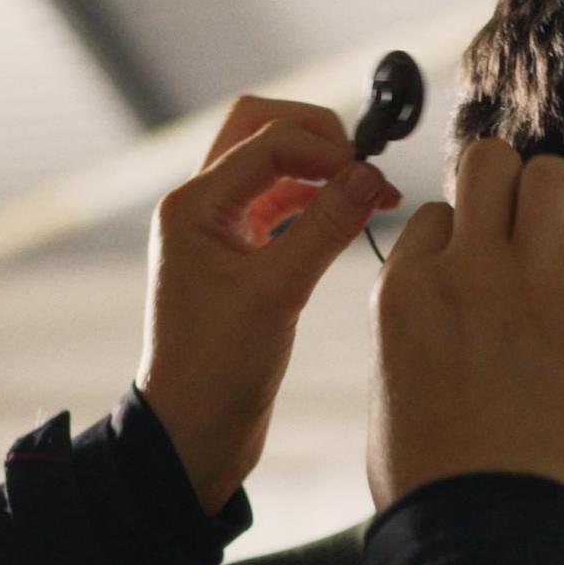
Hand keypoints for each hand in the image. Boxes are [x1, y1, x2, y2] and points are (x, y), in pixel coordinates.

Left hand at [137, 97, 400, 514]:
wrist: (191, 433)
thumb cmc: (216, 372)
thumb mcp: (277, 294)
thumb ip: (326, 228)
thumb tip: (371, 175)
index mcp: (192, 206)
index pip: (267, 138)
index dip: (326, 148)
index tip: (372, 177)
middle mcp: (200, 208)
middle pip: (260, 130)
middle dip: (317, 138)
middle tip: (364, 168)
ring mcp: (219, 231)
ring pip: (273, 166)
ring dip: (321, 170)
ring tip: (372, 194)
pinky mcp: (240, 257)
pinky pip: (282, 206)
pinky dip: (318, 202)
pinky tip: (354, 218)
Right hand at [367, 138, 563, 508]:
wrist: (477, 526)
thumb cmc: (426, 474)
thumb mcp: (387, 383)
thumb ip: (410, 323)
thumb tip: (438, 299)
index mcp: (403, 289)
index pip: (435, 213)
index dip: (458, 238)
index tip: (472, 272)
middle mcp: (463, 272)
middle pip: (490, 161)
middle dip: (509, 185)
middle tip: (522, 229)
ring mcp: (530, 289)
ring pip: (555, 178)